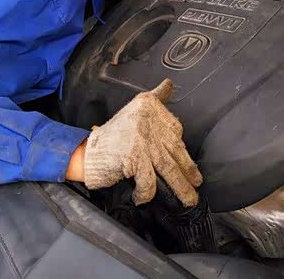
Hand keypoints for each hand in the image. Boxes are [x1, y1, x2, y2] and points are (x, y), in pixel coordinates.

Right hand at [83, 79, 202, 206]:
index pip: (175, 128)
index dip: (181, 148)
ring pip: (168, 168)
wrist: (87, 152)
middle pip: (175, 149)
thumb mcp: (135, 109)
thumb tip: (169, 84)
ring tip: (189, 198)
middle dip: (188, 170)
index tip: (188, 162)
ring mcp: (140, 138)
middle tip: (196, 183)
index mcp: (148, 105)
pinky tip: (144, 197)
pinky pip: (149, 181)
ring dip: (181, 187)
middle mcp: (145, 118)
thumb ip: (156, 98)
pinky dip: (148, 193)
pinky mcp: (133, 157)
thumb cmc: (113, 136)